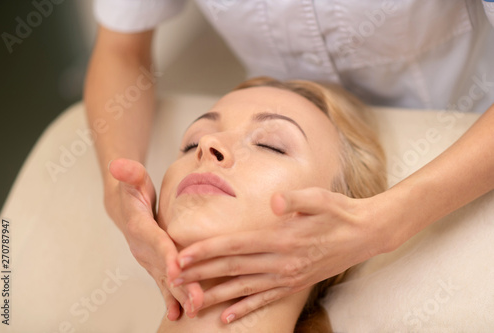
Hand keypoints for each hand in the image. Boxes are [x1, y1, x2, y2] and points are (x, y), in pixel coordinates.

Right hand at [106, 158, 203, 319]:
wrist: (122, 207)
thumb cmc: (132, 190)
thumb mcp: (132, 178)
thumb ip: (129, 172)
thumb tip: (119, 164)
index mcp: (139, 226)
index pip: (155, 241)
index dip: (165, 254)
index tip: (177, 268)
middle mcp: (142, 247)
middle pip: (163, 267)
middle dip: (179, 286)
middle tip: (194, 303)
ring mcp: (148, 258)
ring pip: (165, 279)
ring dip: (179, 296)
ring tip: (193, 312)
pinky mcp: (154, 264)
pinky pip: (163, 283)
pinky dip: (171, 298)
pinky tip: (179, 315)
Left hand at [173, 187, 393, 322]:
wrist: (365, 234)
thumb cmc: (339, 212)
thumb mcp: (320, 198)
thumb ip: (295, 200)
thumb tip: (274, 202)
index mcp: (282, 239)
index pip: (235, 246)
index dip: (207, 251)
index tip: (182, 256)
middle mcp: (281, 262)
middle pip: (232, 269)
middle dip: (200, 274)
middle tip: (173, 278)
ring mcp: (287, 277)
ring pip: (244, 288)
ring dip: (215, 294)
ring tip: (191, 300)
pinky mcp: (294, 285)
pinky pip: (264, 300)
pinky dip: (245, 309)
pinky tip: (228, 317)